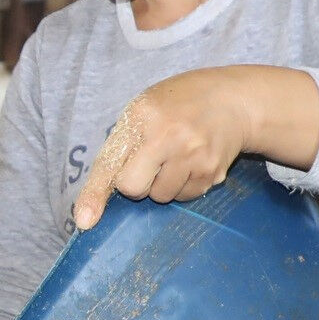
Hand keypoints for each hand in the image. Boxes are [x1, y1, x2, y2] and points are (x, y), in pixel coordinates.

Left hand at [72, 66, 318, 230]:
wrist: (234, 100)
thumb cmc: (178, 106)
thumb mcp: (144, 111)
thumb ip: (121, 147)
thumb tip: (95, 200)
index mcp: (141, 115)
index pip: (111, 160)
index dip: (95, 194)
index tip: (84, 220)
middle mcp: (167, 135)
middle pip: (133, 188)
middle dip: (136, 184)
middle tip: (150, 162)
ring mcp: (193, 154)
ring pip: (160, 197)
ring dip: (162, 185)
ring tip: (177, 157)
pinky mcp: (212, 171)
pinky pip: (185, 197)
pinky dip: (184, 186)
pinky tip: (193, 161)